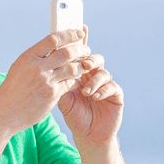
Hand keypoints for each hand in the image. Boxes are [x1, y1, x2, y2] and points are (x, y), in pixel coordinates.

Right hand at [0, 28, 93, 132]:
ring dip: (83, 65)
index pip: (53, 39)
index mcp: (28, 57)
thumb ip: (36, 58)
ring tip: (86, 64)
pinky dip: (76, 81)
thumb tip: (55, 47)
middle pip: (67, 52)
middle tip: (86, 50)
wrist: (5, 113)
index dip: (69, 34)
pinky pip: (71, 84)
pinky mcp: (52, 94)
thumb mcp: (19, 68)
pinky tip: (77, 81)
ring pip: (73, 68)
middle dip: (81, 50)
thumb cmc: (12, 90)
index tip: (79, 33)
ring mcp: (45, 81)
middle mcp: (37, 68)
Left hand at [58, 25, 123, 146]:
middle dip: (89, 59)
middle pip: (95, 59)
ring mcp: (107, 85)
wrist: (88, 136)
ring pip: (104, 72)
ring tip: (85, 91)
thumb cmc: (74, 116)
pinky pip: (113, 87)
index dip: (82, 41)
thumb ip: (58, 82)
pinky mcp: (117, 96)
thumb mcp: (62, 98)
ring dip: (94, 79)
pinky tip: (94, 96)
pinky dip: (102, 90)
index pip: (81, 55)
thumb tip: (47, 66)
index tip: (81, 28)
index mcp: (81, 74)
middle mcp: (95, 77)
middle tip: (84, 63)